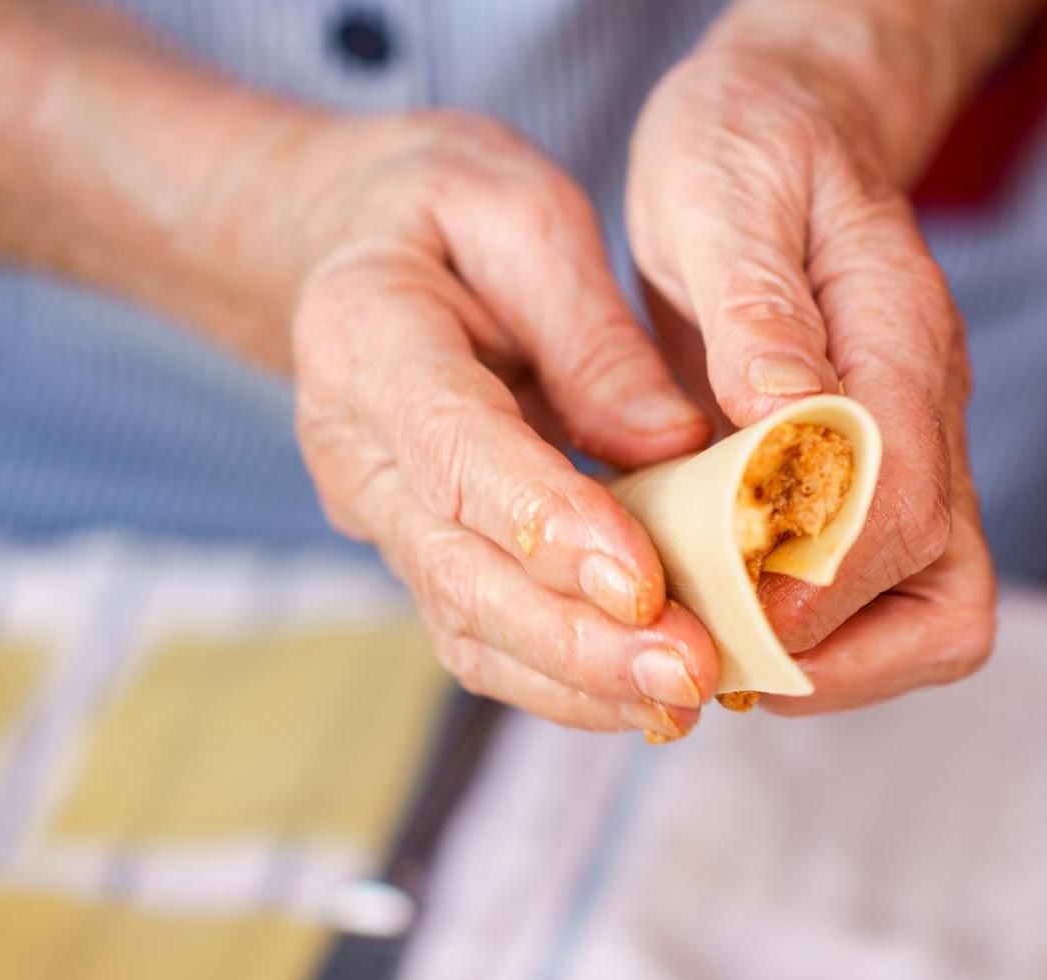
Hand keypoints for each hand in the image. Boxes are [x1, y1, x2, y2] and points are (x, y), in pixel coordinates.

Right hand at [276, 114, 720, 737]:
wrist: (357, 242)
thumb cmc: (450, 213)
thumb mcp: (523, 215)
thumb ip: (590, 333)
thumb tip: (671, 448)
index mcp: (364, 338)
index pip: (455, 452)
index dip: (548, 526)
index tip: (644, 585)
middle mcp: (353, 449)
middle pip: (459, 571)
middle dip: (578, 639)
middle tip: (693, 672)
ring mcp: (381, 517)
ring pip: (468, 628)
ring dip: (579, 680)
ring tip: (690, 699)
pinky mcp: (422, 555)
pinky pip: (485, 637)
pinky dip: (567, 680)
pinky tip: (653, 698)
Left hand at [627, 19, 997, 712]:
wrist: (791, 127)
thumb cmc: (749, 148)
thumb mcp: (724, 192)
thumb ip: (758, 308)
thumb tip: (785, 422)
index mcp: (901, 338)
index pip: (900, 503)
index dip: (817, 581)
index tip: (720, 607)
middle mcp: (931, 415)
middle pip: (947, 598)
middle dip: (832, 654)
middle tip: (714, 655)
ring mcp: (919, 456)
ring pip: (933, 619)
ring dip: (831, 665)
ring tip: (714, 653)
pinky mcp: (881, 485)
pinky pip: (880, 602)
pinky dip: (808, 638)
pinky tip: (717, 614)